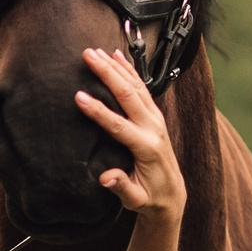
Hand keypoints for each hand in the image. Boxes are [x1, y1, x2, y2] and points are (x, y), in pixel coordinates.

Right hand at [74, 47, 187, 222]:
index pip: (118, 125)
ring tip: (96, 51)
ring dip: (116, 67)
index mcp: (146, 148)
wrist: (172, 195)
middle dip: (107, 73)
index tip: (78, 96)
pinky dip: (129, 70)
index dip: (98, 111)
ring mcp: (156, 119)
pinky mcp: (154, 116)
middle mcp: (153, 128)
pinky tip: (117, 56)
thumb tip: (105, 178)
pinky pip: (141, 88)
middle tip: (87, 56)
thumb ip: (122, 187)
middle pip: (128, 95)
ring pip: (135, 86)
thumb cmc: (150, 199)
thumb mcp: (135, 200)